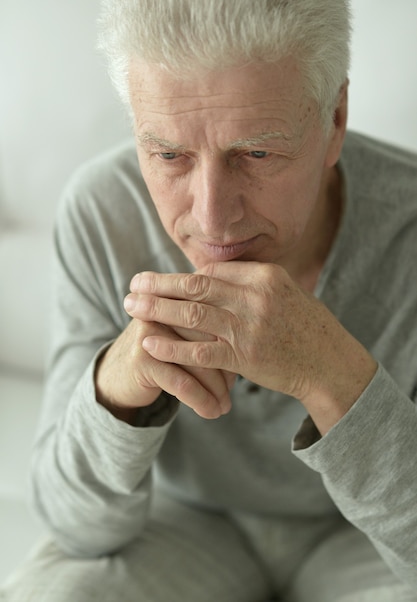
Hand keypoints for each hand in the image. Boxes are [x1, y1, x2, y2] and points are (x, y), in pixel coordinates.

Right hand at [95, 302, 234, 423]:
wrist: (116, 376)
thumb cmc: (160, 356)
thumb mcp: (184, 339)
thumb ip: (211, 338)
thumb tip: (244, 362)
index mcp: (179, 298)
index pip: (216, 318)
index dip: (233, 344)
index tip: (244, 367)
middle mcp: (165, 309)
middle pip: (210, 338)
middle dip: (227, 368)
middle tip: (237, 388)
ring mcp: (152, 332)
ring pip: (198, 362)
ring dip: (216, 389)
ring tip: (224, 406)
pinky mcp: (143, 358)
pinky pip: (182, 383)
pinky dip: (201, 401)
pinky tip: (211, 412)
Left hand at [126, 261, 376, 432]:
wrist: (329, 364)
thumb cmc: (306, 326)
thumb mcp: (285, 292)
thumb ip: (250, 283)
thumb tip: (211, 277)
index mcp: (264, 276)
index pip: (212, 271)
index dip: (182, 277)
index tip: (161, 281)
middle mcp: (255, 297)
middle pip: (195, 286)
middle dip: (159, 285)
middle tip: (132, 284)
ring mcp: (249, 328)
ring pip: (192, 314)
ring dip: (156, 309)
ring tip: (130, 306)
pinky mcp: (244, 358)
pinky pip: (199, 351)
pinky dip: (172, 346)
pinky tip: (149, 342)